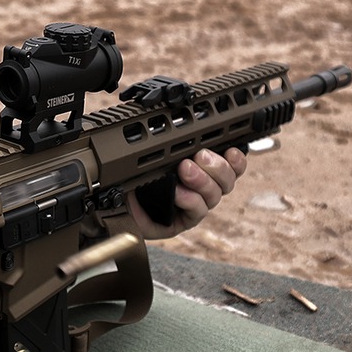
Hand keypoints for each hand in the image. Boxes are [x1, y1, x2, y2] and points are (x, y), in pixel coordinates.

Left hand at [123, 147, 248, 240]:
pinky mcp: (184, 221)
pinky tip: (177, 192)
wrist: (115, 199)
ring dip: (202, 181)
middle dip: (217, 166)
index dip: (236, 159)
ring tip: (184, 170)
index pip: (232, 165)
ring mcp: (195, 205)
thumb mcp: (156, 155)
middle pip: (227, 180)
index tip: (231, 150)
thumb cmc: (136, 174)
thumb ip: (175, 145)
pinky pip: (197, 211)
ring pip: (214, 195)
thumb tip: (187, 130)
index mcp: (203, 168)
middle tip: (199, 156)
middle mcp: (203, 187)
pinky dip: (189, 199)